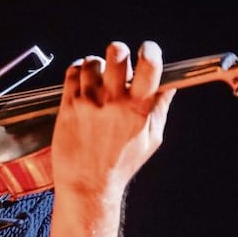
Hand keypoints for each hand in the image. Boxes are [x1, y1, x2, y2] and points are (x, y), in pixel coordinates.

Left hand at [50, 41, 175, 199]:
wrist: (88, 186)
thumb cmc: (120, 165)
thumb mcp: (151, 140)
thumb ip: (159, 109)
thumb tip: (169, 86)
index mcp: (137, 109)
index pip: (149, 66)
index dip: (150, 51)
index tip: (147, 50)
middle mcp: (112, 102)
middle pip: (117, 54)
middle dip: (120, 51)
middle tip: (119, 61)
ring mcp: (88, 102)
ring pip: (92, 62)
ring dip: (97, 65)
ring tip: (99, 78)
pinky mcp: (68, 106)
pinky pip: (72, 73)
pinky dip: (78, 72)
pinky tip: (83, 82)